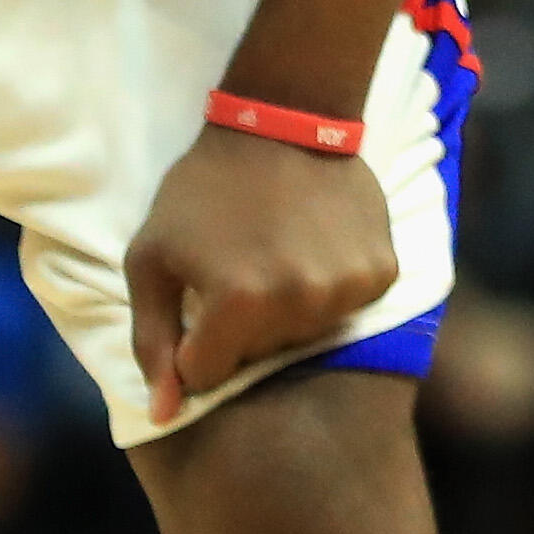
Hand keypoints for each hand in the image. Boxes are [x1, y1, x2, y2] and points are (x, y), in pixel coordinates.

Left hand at [121, 125, 396, 424]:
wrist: (283, 118)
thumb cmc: (204, 188)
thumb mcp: (151, 256)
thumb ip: (152, 340)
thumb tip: (164, 415)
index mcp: (237, 303)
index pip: (206, 372)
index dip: (194, 340)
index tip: (199, 297)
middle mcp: (299, 304)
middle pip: (258, 357)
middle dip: (239, 326)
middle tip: (237, 266)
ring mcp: (347, 288)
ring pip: (305, 337)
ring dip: (285, 309)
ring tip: (276, 253)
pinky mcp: (382, 271)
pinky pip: (348, 309)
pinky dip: (330, 289)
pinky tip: (315, 246)